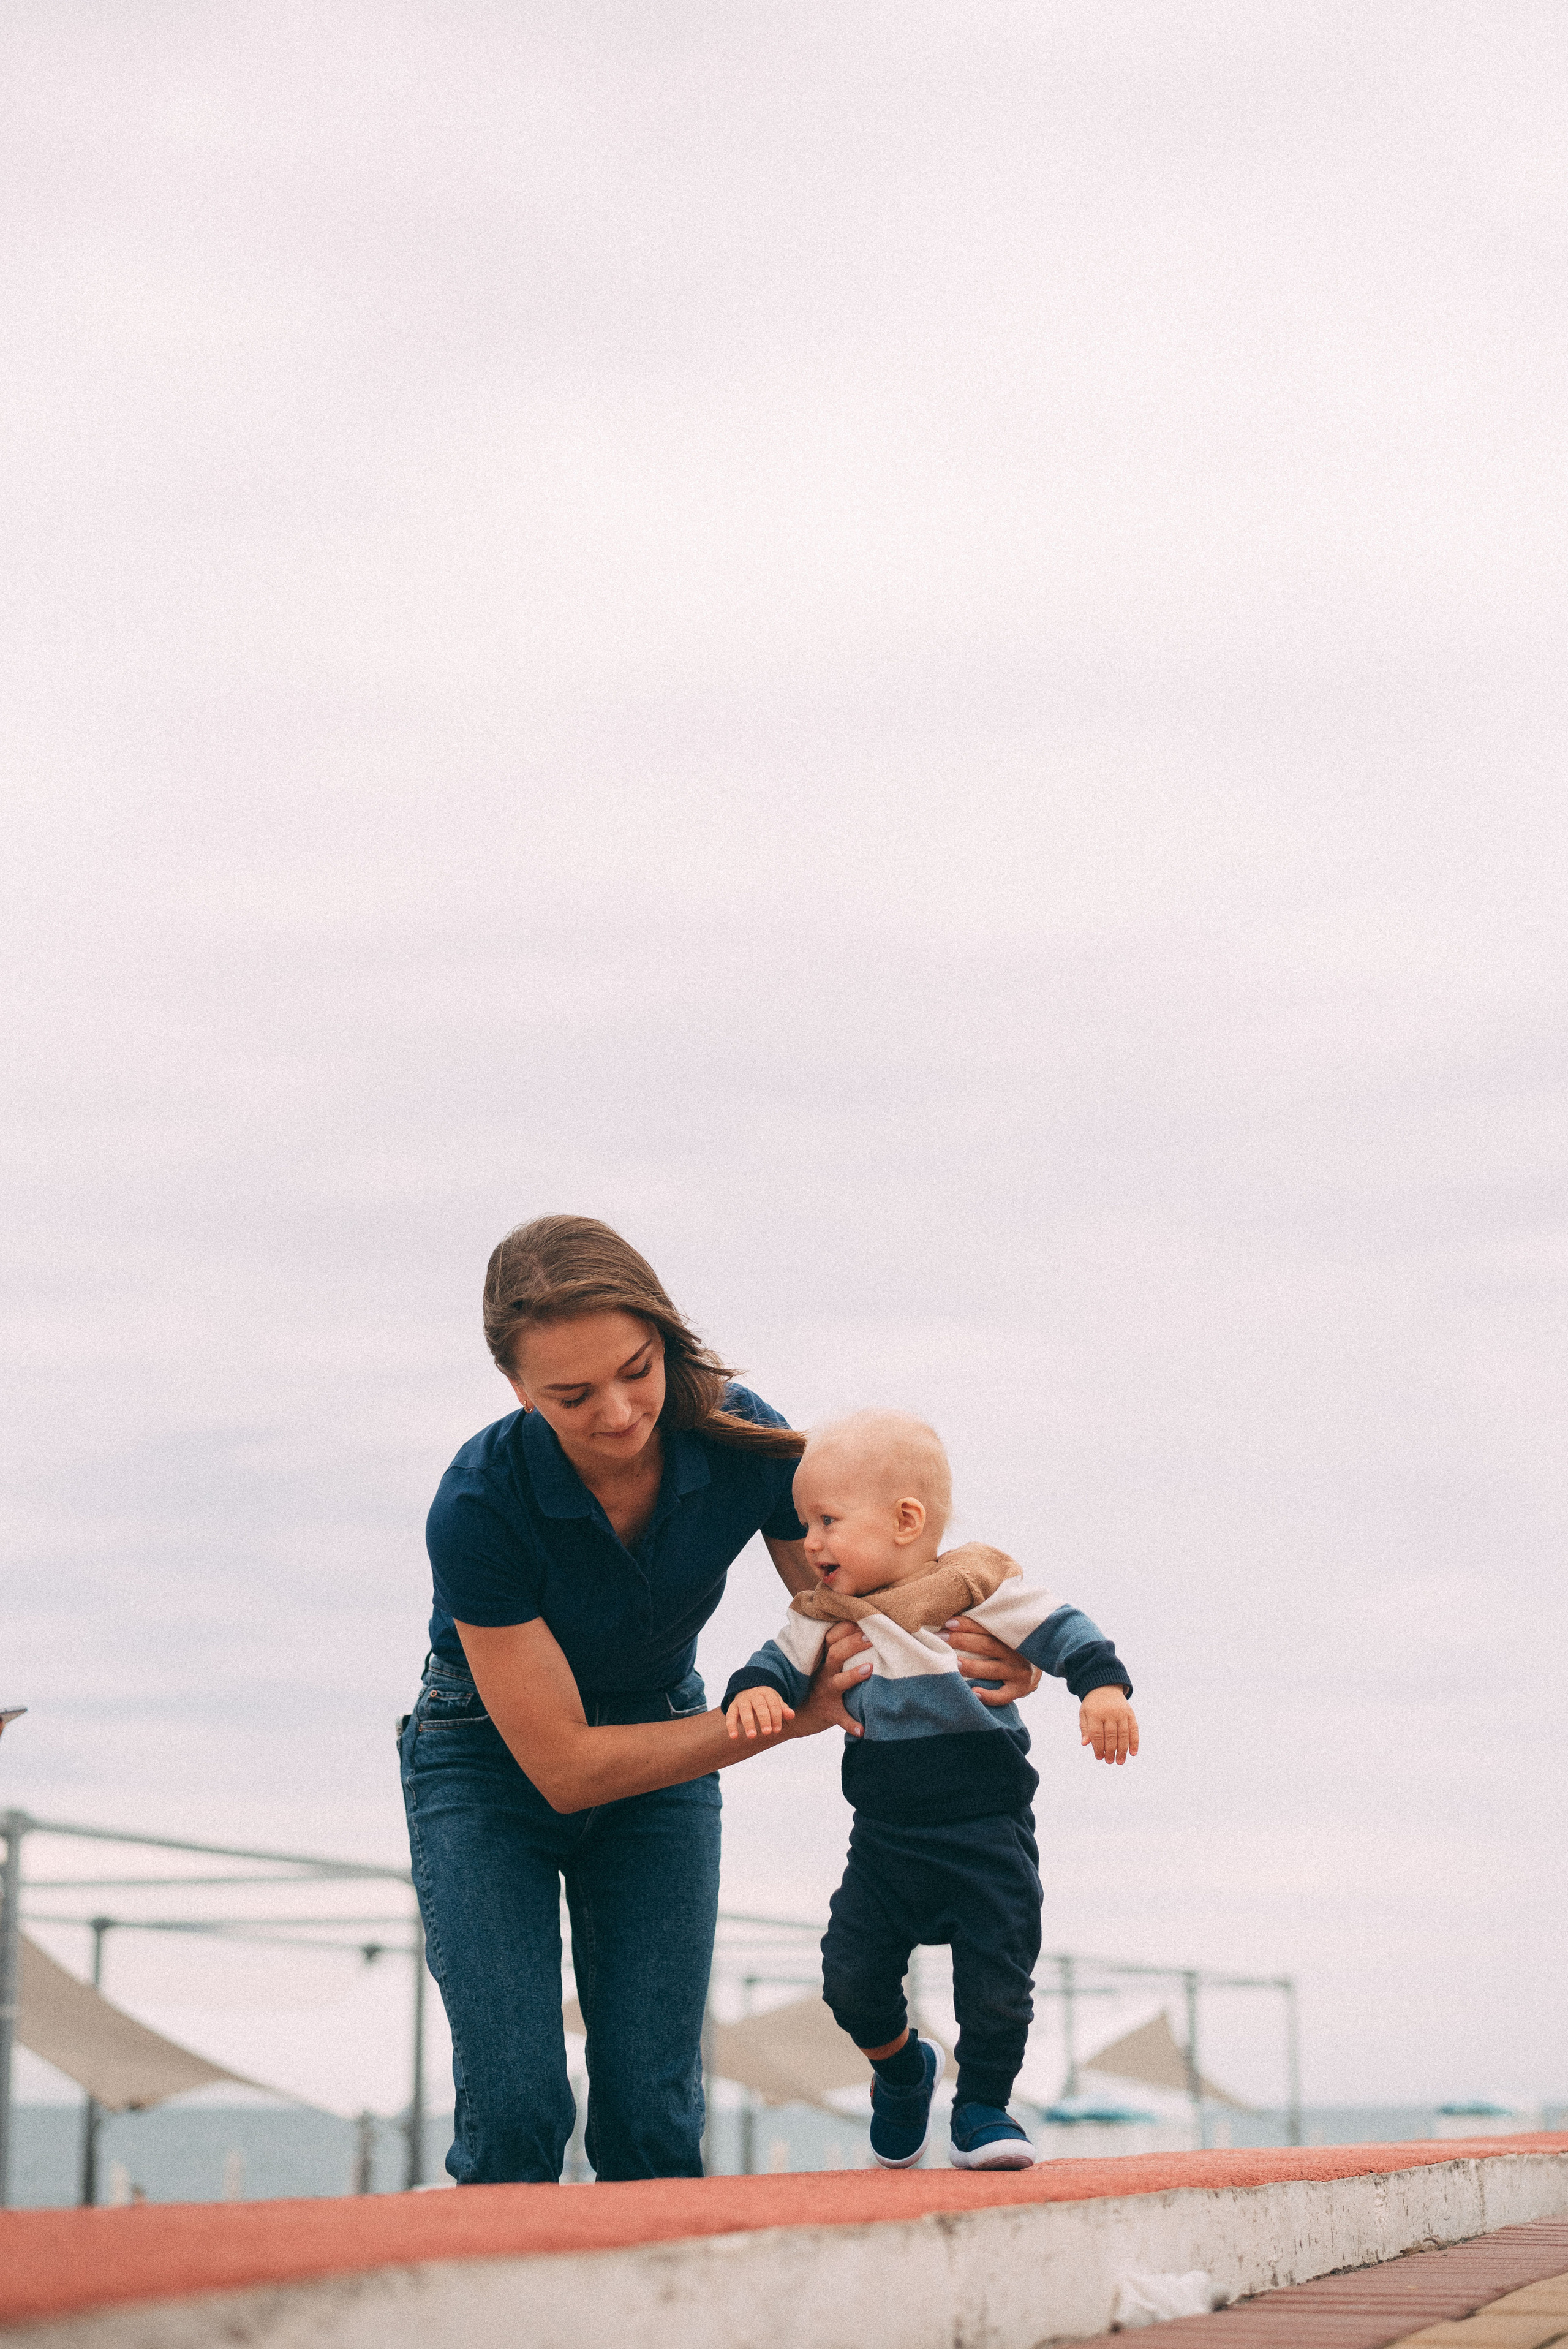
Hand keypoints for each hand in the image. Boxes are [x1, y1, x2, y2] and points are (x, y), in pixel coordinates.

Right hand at [725, 1688, 793, 1741]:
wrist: (749, 1690)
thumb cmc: (766, 1701)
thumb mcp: (776, 1702)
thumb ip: (783, 1709)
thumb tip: (791, 1715)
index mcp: (767, 1693)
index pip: (773, 1704)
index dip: (776, 1717)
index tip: (777, 1730)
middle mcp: (754, 1695)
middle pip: (760, 1706)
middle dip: (763, 1719)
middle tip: (767, 1733)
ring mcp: (742, 1700)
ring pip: (744, 1710)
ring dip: (748, 1723)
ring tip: (752, 1736)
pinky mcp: (733, 1706)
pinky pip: (730, 1715)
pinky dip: (731, 1726)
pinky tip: (734, 1737)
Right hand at [787, 1619, 871, 1738]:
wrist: (799, 1714)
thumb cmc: (819, 1682)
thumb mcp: (823, 1662)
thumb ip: (838, 1646)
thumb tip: (864, 1625)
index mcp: (822, 1658)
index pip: (831, 1636)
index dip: (846, 1626)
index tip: (863, 1617)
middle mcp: (823, 1673)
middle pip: (835, 1654)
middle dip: (852, 1644)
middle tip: (871, 1638)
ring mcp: (826, 1694)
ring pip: (838, 1683)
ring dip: (853, 1676)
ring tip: (870, 1669)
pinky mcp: (830, 1713)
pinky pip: (841, 1718)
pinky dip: (851, 1724)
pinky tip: (862, 1728)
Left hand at [939, 1616, 1041, 1707]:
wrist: (1040, 1663)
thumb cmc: (1010, 1644)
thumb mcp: (1005, 1632)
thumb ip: (987, 1625)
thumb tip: (953, 1617)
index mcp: (1012, 1634)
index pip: (988, 1627)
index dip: (968, 1624)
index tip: (948, 1623)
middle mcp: (1017, 1653)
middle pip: (987, 1645)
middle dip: (962, 1641)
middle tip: (941, 1639)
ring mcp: (1019, 1672)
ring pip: (992, 1670)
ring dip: (972, 1666)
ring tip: (953, 1663)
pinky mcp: (1019, 1690)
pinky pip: (1002, 1696)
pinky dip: (988, 1696)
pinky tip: (973, 1693)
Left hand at [1080, 1686, 1138, 1764]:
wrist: (1104, 1686)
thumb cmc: (1093, 1704)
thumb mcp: (1084, 1713)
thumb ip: (1085, 1728)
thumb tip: (1085, 1744)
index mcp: (1095, 1713)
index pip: (1097, 1734)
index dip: (1098, 1748)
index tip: (1099, 1757)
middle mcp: (1109, 1713)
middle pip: (1111, 1736)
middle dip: (1110, 1751)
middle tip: (1110, 1761)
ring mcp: (1121, 1713)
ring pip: (1123, 1734)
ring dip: (1122, 1750)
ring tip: (1120, 1761)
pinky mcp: (1130, 1713)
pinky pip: (1134, 1729)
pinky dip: (1134, 1742)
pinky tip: (1133, 1753)